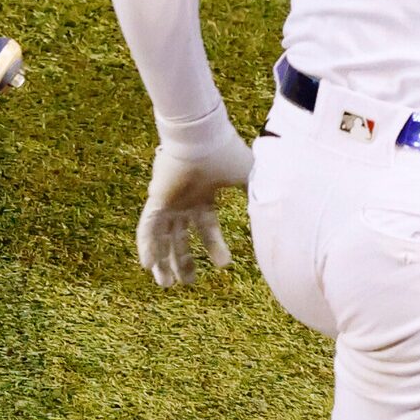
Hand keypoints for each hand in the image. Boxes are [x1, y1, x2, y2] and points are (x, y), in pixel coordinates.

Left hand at [137, 120, 252, 288]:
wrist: (203, 135)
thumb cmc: (225, 152)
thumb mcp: (248, 177)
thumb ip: (256, 195)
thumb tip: (273, 211)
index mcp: (204, 196)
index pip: (207, 228)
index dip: (215, 247)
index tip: (225, 265)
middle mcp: (184, 201)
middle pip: (181, 238)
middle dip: (183, 261)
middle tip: (186, 284)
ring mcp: (168, 201)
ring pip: (162, 238)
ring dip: (162, 261)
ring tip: (165, 284)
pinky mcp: (156, 199)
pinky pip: (147, 227)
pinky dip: (147, 246)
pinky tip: (148, 265)